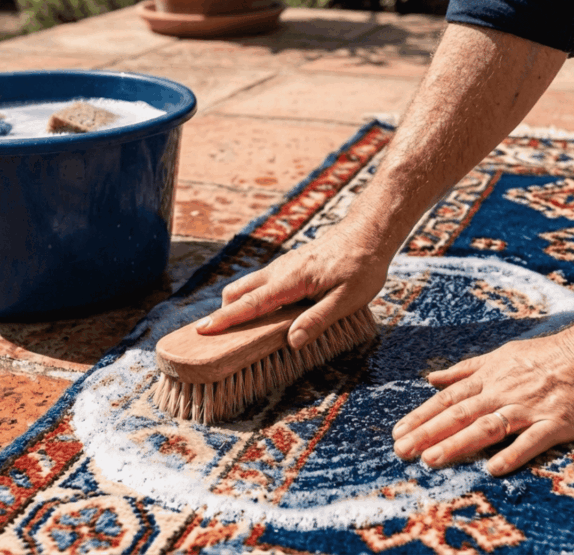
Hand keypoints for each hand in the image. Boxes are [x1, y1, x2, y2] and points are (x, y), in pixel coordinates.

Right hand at [196, 223, 392, 348]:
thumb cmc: (362, 266)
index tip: (203, 331)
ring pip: (249, 285)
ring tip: (239, 330)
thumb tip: (291, 342)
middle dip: (224, 313)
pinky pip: (263, 282)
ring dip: (239, 305)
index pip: (251, 304)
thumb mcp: (347, 299)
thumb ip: (317, 320)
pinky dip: (254, 297)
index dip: (226, 319)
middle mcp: (281, 271)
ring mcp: (284, 266)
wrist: (370, 232)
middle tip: (216, 337)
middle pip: (239, 291)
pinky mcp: (291, 265)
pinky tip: (267, 313)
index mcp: (291, 281)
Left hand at [391, 329, 573, 474]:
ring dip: (458, 443)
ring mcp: (529, 408)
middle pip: (459, 414)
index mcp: (490, 377)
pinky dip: (513, 453)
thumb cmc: (548, 356)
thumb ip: (466, 370)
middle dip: (427, 433)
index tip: (397, 432)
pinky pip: (531, 441)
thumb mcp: (501, 355)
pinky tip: (494, 469)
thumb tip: (432, 378)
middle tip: (402, 451)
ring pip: (487, 427)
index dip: (421, 416)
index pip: (448, 399)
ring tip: (432, 459)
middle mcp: (503, 391)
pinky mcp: (556, 422)